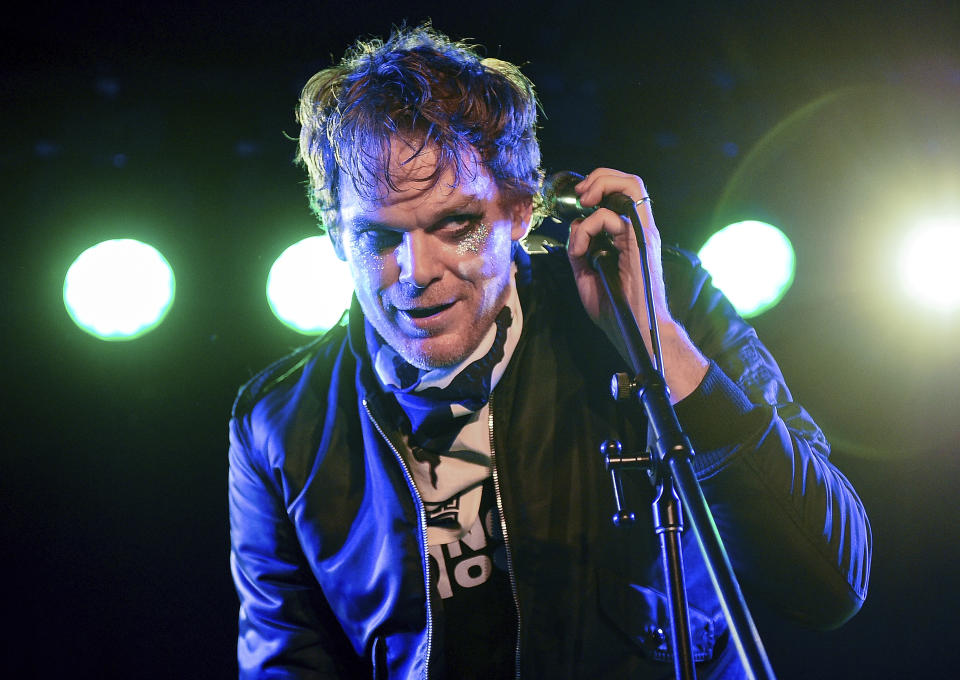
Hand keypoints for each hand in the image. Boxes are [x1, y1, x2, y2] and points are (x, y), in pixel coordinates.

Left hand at [566, 168, 707, 401]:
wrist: (636, 332)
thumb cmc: (617, 310)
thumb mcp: (586, 276)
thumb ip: (579, 249)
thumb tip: (575, 226)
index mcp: (630, 235)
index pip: (621, 194)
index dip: (597, 188)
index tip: (576, 202)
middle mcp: (640, 229)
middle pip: (629, 181)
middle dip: (600, 177)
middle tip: (580, 193)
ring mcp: (643, 234)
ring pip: (631, 185)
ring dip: (602, 184)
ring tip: (583, 200)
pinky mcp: (640, 243)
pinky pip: (615, 216)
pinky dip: (590, 225)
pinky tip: (582, 248)